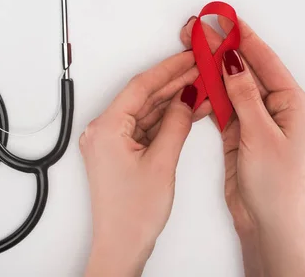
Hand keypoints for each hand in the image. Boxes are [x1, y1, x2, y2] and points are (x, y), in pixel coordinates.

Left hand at [81, 52, 210, 276]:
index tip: (187, 57)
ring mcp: (111, 142)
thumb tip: (187, 97)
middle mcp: (103, 131)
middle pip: (142, 97)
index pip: (140, 87)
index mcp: (105, 128)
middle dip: (173, 83)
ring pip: (146, 112)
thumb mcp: (161, 162)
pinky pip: (145, 127)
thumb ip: (176, 124)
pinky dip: (166, 120)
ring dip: (172, 101)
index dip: (167, 70)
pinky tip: (188, 110)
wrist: (121, 246)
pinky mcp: (119, 152)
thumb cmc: (132, 214)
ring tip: (201, 87)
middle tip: (199, 68)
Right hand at [180, 16, 304, 276]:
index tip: (221, 18)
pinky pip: (221, 103)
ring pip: (229, 84)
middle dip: (220, 47)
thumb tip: (232, 62)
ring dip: (211, 67)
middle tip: (196, 29)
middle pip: (244, 68)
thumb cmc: (276, 185)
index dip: (241, 36)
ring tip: (190, 48)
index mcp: (292, 103)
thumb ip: (245, 96)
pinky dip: (208, 91)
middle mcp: (274, 107)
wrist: (266, 222)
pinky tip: (195, 78)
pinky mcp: (237, 131)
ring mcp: (254, 118)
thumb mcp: (261, 135)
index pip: (263, 60)